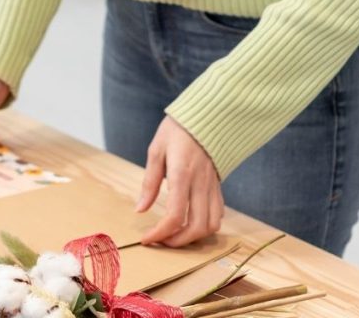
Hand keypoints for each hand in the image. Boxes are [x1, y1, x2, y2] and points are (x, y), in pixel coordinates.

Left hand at [136, 114, 223, 246]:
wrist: (207, 116)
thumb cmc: (177, 130)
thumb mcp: (156, 150)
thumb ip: (149, 182)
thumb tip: (140, 209)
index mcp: (182, 174)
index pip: (175, 215)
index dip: (160, 233)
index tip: (147, 239)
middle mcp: (201, 184)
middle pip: (197, 227)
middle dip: (178, 242)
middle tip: (161, 241)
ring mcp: (213, 186)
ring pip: (212, 225)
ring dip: (194, 237)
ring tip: (175, 235)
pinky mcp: (218, 186)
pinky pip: (218, 214)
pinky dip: (206, 226)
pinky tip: (191, 223)